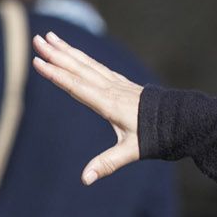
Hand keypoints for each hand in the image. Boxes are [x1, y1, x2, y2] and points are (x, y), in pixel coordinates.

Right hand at [31, 30, 142, 183]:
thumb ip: (108, 163)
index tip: (37, 62)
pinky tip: (73, 52)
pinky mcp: (121, 84)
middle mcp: (111, 90)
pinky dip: (82, 58)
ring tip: (49, 37)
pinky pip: (97, 67)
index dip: (57, 75)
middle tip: (36, 39)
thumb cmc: (155, 136)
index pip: (77, 86)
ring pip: (87, 64)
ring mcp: (117, 84)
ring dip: (67, 50)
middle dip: (56, 54)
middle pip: (79, 69)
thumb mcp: (131, 151)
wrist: (180, 120)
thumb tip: (86, 179)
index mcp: (109, 103)